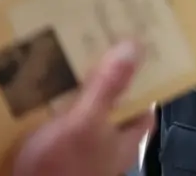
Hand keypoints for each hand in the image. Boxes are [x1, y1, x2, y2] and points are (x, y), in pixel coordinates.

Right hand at [10, 41, 154, 175]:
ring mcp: (91, 142)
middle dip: (106, 67)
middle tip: (95, 34)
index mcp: (133, 130)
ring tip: (69, 49)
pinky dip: (60, 99)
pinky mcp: (65, 147)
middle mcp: (116, 136)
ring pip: (90, 102)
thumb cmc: (62, 168)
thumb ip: (109, 87)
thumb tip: (135, 46)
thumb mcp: (86, 123)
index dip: (142, 64)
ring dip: (80, 81)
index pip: (148, 89)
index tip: (134, 35)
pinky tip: (46, 82)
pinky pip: (67, 115)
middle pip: (117, 92)